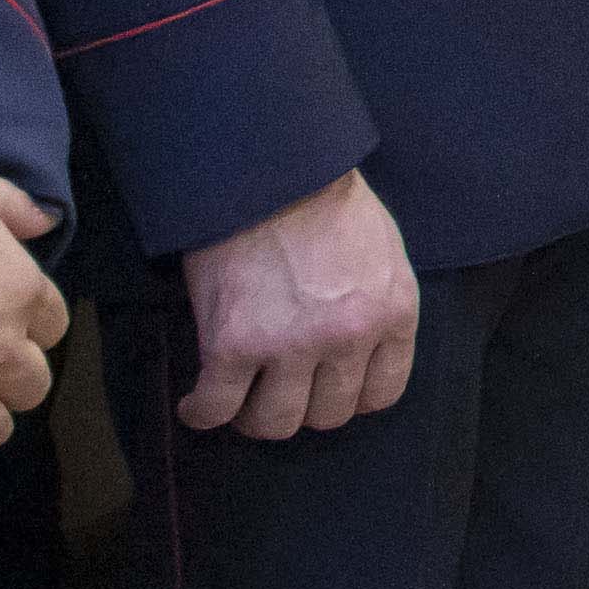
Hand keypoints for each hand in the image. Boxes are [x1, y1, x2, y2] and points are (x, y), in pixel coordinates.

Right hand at [173, 171, 419, 439]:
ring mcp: (291, 344)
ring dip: (253, 415)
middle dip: (301, 406)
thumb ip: (375, 304)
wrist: (267, 166)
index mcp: (392, 313)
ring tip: (237, 398)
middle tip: (275, 388)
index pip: (381, 394)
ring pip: (275, 422)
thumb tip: (358, 349)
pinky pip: (215, 408)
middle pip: (327, 414)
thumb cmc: (322, 198)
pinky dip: (201, 413)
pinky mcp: (234, 344)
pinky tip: (196, 405)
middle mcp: (349, 336)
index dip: (348, 398)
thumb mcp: (380, 251)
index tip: (323, 389)